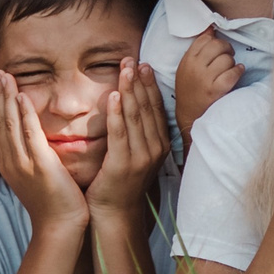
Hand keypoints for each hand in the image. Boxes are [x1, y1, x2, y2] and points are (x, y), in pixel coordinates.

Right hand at [0, 71, 89, 232]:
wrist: (59, 227)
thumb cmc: (52, 202)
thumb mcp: (34, 175)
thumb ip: (30, 155)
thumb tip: (28, 140)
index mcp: (9, 163)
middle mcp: (11, 162)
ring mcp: (23, 164)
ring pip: (9, 124)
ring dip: (5, 98)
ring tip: (2, 76)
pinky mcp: (40, 165)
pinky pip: (29, 134)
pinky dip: (24, 114)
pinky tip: (21, 96)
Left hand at [87, 62, 168, 218]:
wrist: (115, 213)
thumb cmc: (122, 182)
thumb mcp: (138, 154)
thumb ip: (139, 131)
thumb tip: (134, 104)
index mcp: (160, 144)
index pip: (156, 108)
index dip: (150, 85)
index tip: (144, 64)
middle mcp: (154, 149)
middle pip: (147, 107)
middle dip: (139, 81)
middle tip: (132, 59)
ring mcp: (140, 157)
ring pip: (135, 116)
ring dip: (129, 90)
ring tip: (124, 69)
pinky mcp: (121, 164)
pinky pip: (119, 133)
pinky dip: (116, 112)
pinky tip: (113, 94)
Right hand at [175, 31, 241, 141]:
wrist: (189, 116)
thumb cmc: (190, 90)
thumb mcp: (187, 68)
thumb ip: (197, 50)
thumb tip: (210, 29)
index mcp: (187, 60)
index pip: (204, 39)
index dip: (215, 40)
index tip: (219, 47)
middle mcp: (195, 67)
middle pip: (217, 45)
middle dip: (227, 48)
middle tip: (228, 55)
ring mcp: (205, 79)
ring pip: (226, 59)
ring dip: (232, 62)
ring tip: (229, 68)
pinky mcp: (216, 90)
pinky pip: (232, 73)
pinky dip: (238, 71)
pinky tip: (238, 72)